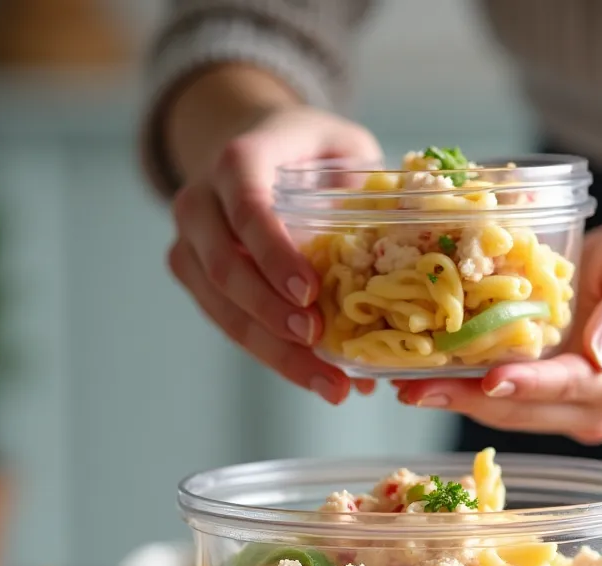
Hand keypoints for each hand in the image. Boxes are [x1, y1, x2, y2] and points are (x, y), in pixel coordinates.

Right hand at [167, 106, 381, 403]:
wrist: (254, 147)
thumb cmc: (309, 151)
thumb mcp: (344, 146)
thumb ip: (367, 183)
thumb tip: (410, 241)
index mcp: (240, 160)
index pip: (247, 207)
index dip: (274, 253)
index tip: (309, 293)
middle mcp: (201, 202)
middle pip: (224, 266)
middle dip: (272, 313)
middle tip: (319, 342)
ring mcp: (190, 244)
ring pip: (221, 307)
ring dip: (274, 352)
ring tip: (327, 383)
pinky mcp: (194, 278)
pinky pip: (228, 324)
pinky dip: (272, 355)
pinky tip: (314, 376)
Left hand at [394, 202, 601, 442]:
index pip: (567, 388)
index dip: (526, 386)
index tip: (487, 380)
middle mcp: (594, 405)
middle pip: (525, 410)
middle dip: (470, 401)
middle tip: (416, 388)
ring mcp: (567, 405)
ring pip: (505, 410)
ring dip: (457, 399)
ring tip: (408, 385)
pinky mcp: (543, 393)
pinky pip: (499, 395)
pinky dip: (463, 386)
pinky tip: (426, 374)